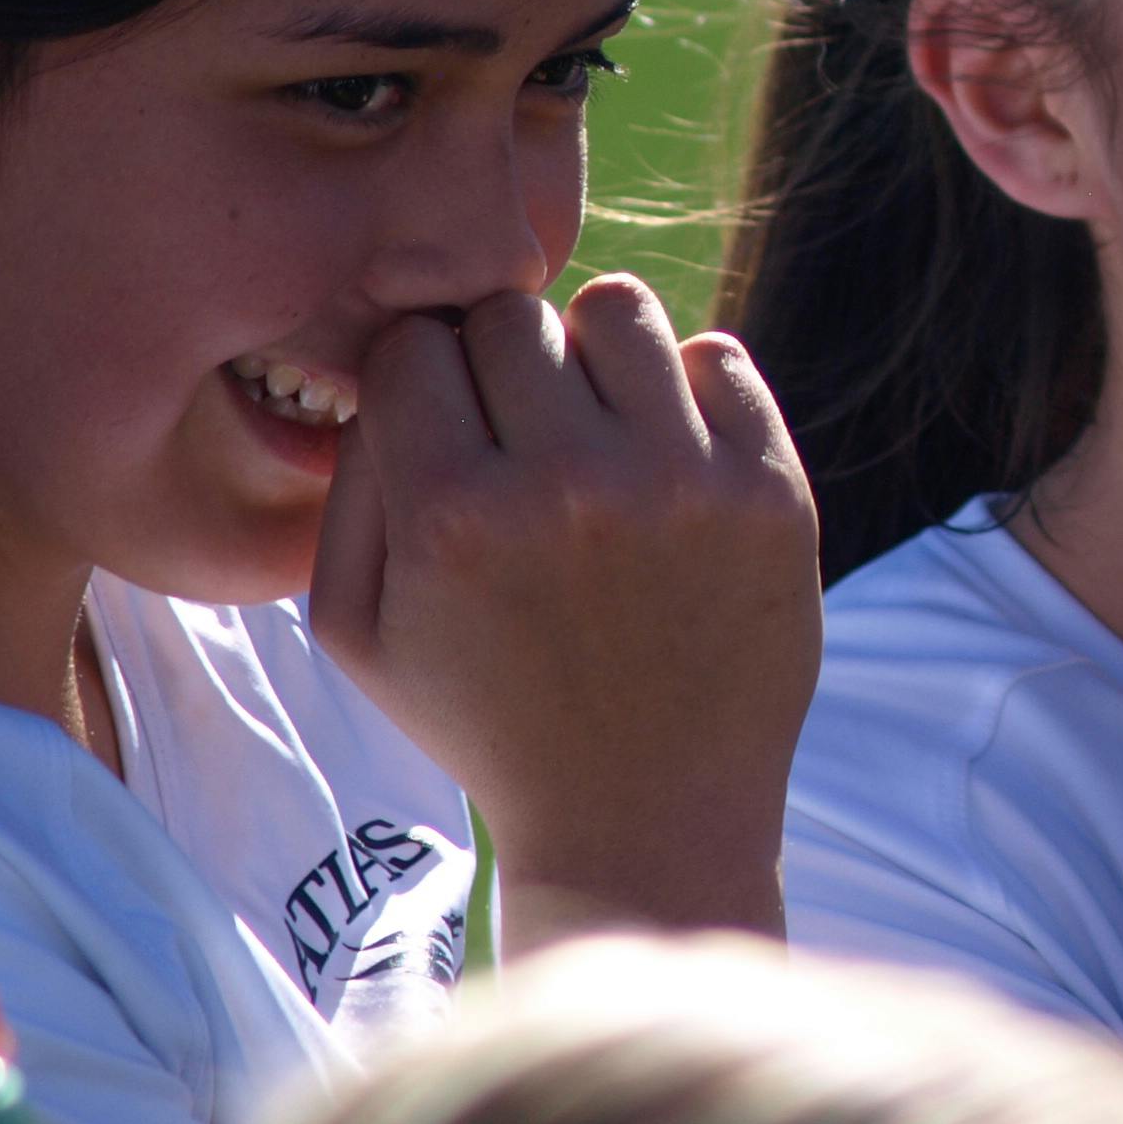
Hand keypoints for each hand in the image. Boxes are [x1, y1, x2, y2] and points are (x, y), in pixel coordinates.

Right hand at [309, 274, 820, 940]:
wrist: (646, 816)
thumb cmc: (489, 716)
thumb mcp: (360, 633)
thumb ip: (351, 487)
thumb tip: (392, 365)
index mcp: (451, 516)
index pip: (414, 343)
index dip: (422, 378)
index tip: (446, 424)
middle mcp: (568, 484)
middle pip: (511, 315)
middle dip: (503, 362)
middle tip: (522, 435)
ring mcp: (681, 481)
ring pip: (618, 307)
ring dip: (598, 355)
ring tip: (598, 427)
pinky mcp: (771, 491)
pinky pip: (720, 355)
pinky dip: (692, 390)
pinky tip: (671, 456)